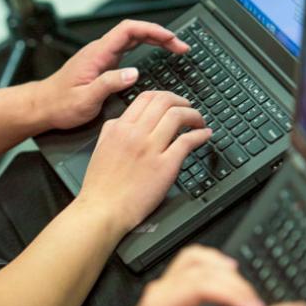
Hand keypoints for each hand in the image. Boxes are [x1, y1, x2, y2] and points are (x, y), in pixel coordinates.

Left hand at [36, 20, 188, 129]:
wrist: (42, 106)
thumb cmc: (59, 104)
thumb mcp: (85, 98)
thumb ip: (109, 84)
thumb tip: (133, 73)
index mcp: (97, 54)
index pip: (128, 30)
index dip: (152, 30)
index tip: (171, 38)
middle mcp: (99, 51)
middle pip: (135, 32)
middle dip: (160, 36)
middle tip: (181, 47)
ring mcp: (101, 57)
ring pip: (132, 40)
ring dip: (155, 41)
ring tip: (174, 49)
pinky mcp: (102, 65)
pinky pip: (128, 50)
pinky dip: (145, 49)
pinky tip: (155, 56)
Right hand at [76, 90, 209, 234]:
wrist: (103, 210)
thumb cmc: (100, 185)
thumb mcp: (100, 148)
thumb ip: (112, 129)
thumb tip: (124, 120)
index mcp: (120, 128)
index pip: (147, 97)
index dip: (165, 96)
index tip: (172, 102)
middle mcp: (136, 134)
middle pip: (165, 102)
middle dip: (182, 101)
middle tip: (189, 109)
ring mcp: (151, 149)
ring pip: (178, 116)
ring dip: (194, 115)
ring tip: (198, 122)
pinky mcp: (165, 166)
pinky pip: (187, 142)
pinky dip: (200, 135)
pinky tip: (204, 135)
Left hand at [86, 246, 264, 305]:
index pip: (199, 285)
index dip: (230, 292)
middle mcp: (159, 291)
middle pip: (200, 268)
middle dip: (234, 283)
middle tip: (255, 304)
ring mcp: (162, 286)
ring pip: (195, 258)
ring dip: (224, 268)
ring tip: (246, 291)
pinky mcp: (169, 287)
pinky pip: (192, 262)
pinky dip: (214, 263)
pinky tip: (229, 274)